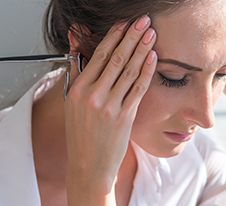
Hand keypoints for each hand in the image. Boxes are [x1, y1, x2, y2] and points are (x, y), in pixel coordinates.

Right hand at [64, 16, 156, 205]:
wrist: (89, 165)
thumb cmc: (81, 134)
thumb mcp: (72, 102)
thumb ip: (76, 72)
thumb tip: (74, 43)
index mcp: (78, 90)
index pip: (98, 55)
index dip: (114, 37)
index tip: (124, 23)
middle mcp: (93, 96)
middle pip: (116, 58)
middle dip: (131, 37)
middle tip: (143, 20)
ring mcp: (110, 107)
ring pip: (129, 71)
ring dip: (142, 49)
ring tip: (151, 33)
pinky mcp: (125, 117)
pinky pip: (138, 89)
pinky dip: (146, 71)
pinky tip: (153, 57)